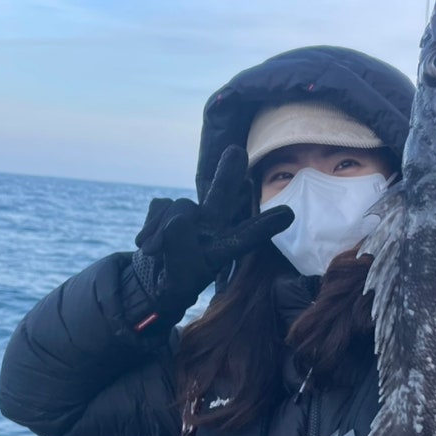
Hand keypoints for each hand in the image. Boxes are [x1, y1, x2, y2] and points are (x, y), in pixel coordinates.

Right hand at [131, 146, 292, 320]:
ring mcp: (190, 215)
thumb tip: (177, 219)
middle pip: (222, 194)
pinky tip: (147, 245)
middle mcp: (212, 225)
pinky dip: (150, 226)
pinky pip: (159, 207)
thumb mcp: (178, 281)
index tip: (289, 214)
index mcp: (224, 247)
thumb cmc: (176, 284)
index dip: (266, 225)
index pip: (247, 235)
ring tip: (155, 253)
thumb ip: (180, 252)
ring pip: (180, 207)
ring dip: (162, 231)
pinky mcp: (167, 209)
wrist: (153, 281)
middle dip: (228, 173)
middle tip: (235, 151)